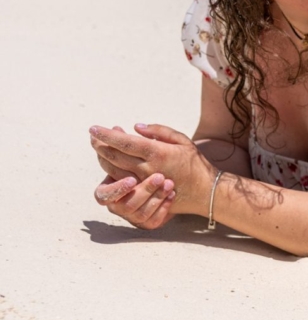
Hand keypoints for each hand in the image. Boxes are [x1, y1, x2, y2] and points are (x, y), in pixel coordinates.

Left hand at [90, 123, 216, 225]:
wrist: (204, 191)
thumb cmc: (195, 163)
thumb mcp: (183, 140)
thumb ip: (160, 131)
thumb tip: (136, 127)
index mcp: (158, 153)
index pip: (125, 143)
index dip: (108, 135)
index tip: (94, 128)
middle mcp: (148, 169)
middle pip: (114, 156)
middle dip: (100, 144)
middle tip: (92, 134)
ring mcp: (143, 182)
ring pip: (113, 170)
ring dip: (102, 157)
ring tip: (99, 145)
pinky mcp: (142, 192)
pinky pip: (120, 181)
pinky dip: (111, 169)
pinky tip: (109, 160)